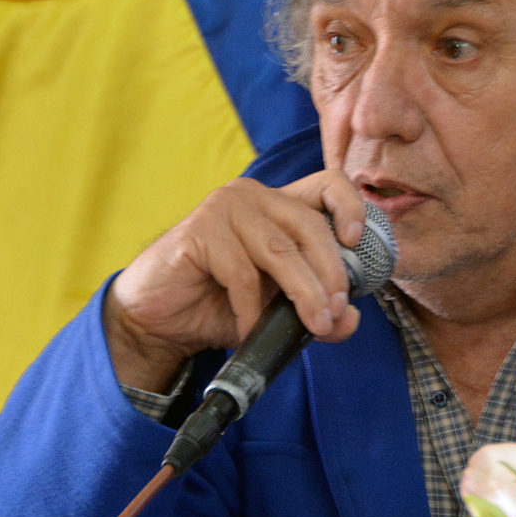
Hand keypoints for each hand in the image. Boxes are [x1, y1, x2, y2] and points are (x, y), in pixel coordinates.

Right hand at [103, 171, 370, 391]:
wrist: (159, 321)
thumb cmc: (218, 306)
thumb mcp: (276, 313)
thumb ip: (316, 314)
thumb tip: (351, 321)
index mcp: (278, 206)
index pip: (327, 184)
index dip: (350, 207)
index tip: (356, 243)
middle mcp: (253, 197)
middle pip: (310, 224)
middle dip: (330, 273)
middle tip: (335, 313)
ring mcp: (225, 208)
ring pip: (281, 250)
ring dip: (303, 293)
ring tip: (312, 327)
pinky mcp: (200, 230)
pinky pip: (242, 273)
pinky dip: (253, 310)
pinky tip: (250, 332)